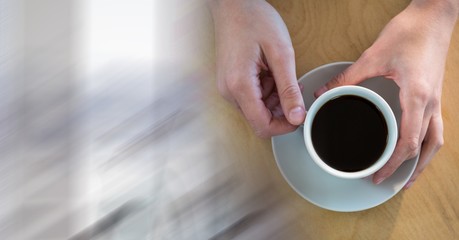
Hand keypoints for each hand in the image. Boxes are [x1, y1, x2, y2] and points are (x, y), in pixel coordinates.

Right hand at [210, 0, 305, 137]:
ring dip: (275, 100)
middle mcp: (229, 91)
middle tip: (295, 90)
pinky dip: (267, 92)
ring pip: (256, 110)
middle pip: (259, 120)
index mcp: (239, 85)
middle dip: (281, 111)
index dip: (285, 126)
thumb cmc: (254, 20)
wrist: (233, 5)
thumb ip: (288, 89)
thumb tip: (297, 117)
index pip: (262, 125)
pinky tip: (273, 74)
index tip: (301, 116)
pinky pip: (251, 98)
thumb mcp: (280, 53)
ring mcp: (228, 87)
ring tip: (283, 76)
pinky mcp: (231, 83)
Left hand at [315, 0, 457, 187]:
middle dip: (406, 170)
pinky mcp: (436, 94)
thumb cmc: (410, 32)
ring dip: (423, 162)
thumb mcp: (374, 56)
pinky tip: (416, 147)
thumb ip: (347, 78)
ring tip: (408, 176)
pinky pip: (436, 128)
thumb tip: (324, 93)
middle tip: (387, 182)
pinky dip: (427, 144)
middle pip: (425, 149)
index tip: (377, 176)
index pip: (407, 143)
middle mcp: (431, 103)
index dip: (392, 164)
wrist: (435, 16)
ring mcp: (437, 100)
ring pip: (436, 142)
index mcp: (417, 97)